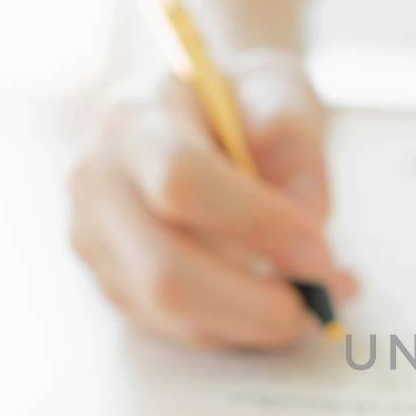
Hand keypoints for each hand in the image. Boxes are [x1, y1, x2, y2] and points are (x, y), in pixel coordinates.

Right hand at [67, 50, 356, 348]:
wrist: (174, 109)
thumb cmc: (231, 99)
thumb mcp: (275, 86)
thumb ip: (295, 136)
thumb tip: (308, 215)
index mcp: (135, 119)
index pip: (182, 181)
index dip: (257, 224)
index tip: (319, 249)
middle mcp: (97, 184)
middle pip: (166, 274)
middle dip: (256, 303)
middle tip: (320, 299)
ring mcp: (95, 240)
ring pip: (171, 315)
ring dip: (253, 324)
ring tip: (313, 300)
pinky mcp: (112, 282)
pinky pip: (178, 329)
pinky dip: (240, 329)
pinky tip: (279, 301)